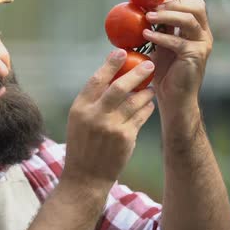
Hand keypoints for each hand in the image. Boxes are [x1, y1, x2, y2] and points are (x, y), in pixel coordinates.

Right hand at [62, 49, 155, 190]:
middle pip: (120, 86)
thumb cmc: (81, 146)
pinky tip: (149, 104)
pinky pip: (141, 117)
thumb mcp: (78, 121)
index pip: (97, 79)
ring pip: (135, 101)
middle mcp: (95, 115)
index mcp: (80, 108)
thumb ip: (92, 102)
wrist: (86, 177)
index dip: (110, 63)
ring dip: (146, 91)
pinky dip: (147, 108)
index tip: (121, 52)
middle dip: (137, 72)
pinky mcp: (126, 138)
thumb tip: (111, 79)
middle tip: (149, 63)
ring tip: (151, 87)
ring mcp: (111, 127)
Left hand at [144, 0, 212, 109]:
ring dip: (166, 16)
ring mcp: (202, 45)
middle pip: (196, 6)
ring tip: (148, 17)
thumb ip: (160, 28)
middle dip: (173, 3)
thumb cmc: (165, 72)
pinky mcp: (195, 56)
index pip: (193, 3)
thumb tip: (144, 9)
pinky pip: (178, 41)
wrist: (173, 98)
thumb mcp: (161, 45)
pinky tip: (146, 35)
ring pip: (189, 20)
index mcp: (197, 29)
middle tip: (152, 7)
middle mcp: (203, 35)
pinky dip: (161, 36)